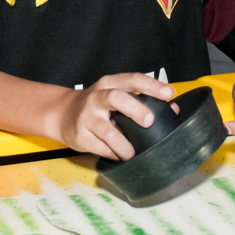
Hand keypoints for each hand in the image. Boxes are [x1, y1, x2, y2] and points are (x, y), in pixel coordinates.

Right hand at [53, 73, 173, 160]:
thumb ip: (142, 100)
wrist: (62, 113)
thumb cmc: (97, 105)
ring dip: (124, 144)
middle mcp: (97, 97)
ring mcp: (86, 116)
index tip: (168, 94)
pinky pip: (101, 148)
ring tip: (132, 153)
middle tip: (149, 121)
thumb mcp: (116, 95)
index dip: (151, 85)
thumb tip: (172, 108)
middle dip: (135, 109)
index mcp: (109, 83)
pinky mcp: (80, 135)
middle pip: (116, 98)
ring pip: (107, 131)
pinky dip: (113, 153)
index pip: (132, 79)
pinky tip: (118, 154)